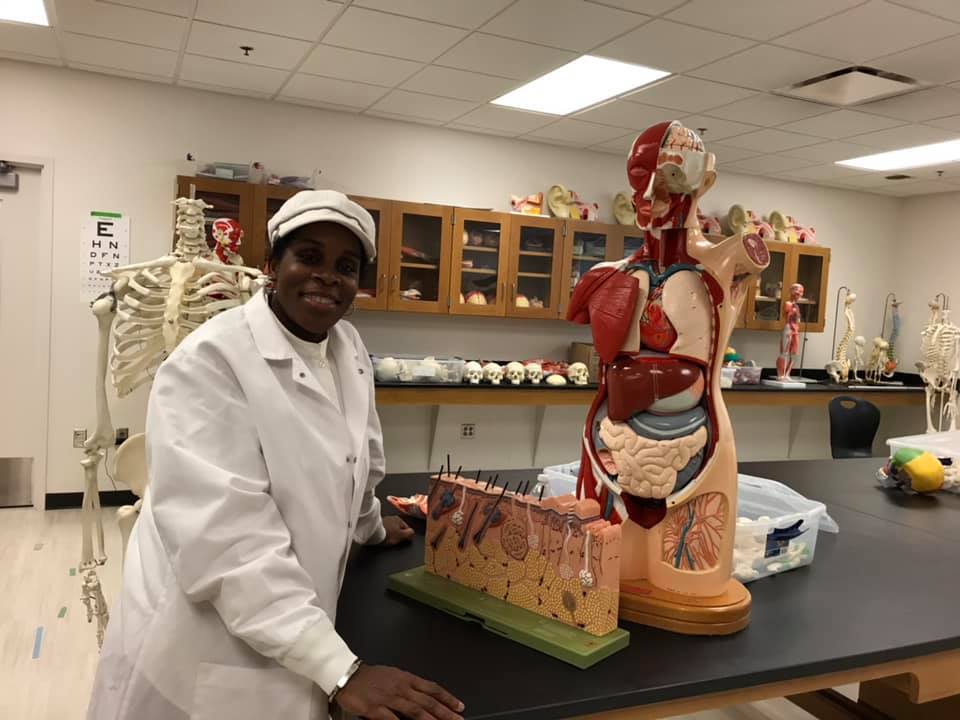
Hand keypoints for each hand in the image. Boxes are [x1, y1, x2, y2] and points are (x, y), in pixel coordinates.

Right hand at [335, 664, 463, 719]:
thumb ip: (409, 687)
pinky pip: (392, 719)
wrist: (347, 675)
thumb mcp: (393, 676)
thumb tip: (425, 696)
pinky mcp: (375, 709)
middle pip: (427, 701)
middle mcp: (401, 688)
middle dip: (445, 712)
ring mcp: (389, 698)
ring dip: (430, 719)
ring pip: (415, 710)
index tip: (459, 705)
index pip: (432, 688)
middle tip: (458, 719)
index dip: (447, 697)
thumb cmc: (370, 677)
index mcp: (406, 678)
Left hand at [381, 515, 413, 545]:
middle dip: (399, 534)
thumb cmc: (387, 534)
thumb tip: (412, 533)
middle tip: (396, 541)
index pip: (407, 528)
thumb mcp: (401, 535)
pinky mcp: (379, 524)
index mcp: (399, 519)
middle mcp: (392, 518)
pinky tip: (384, 537)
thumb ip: (409, 533)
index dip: (407, 536)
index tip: (405, 541)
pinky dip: (386, 533)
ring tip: (389, 540)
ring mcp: (385, 520)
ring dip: (392, 534)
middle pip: (399, 528)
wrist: (372, 533)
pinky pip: (386, 529)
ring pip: (392, 529)